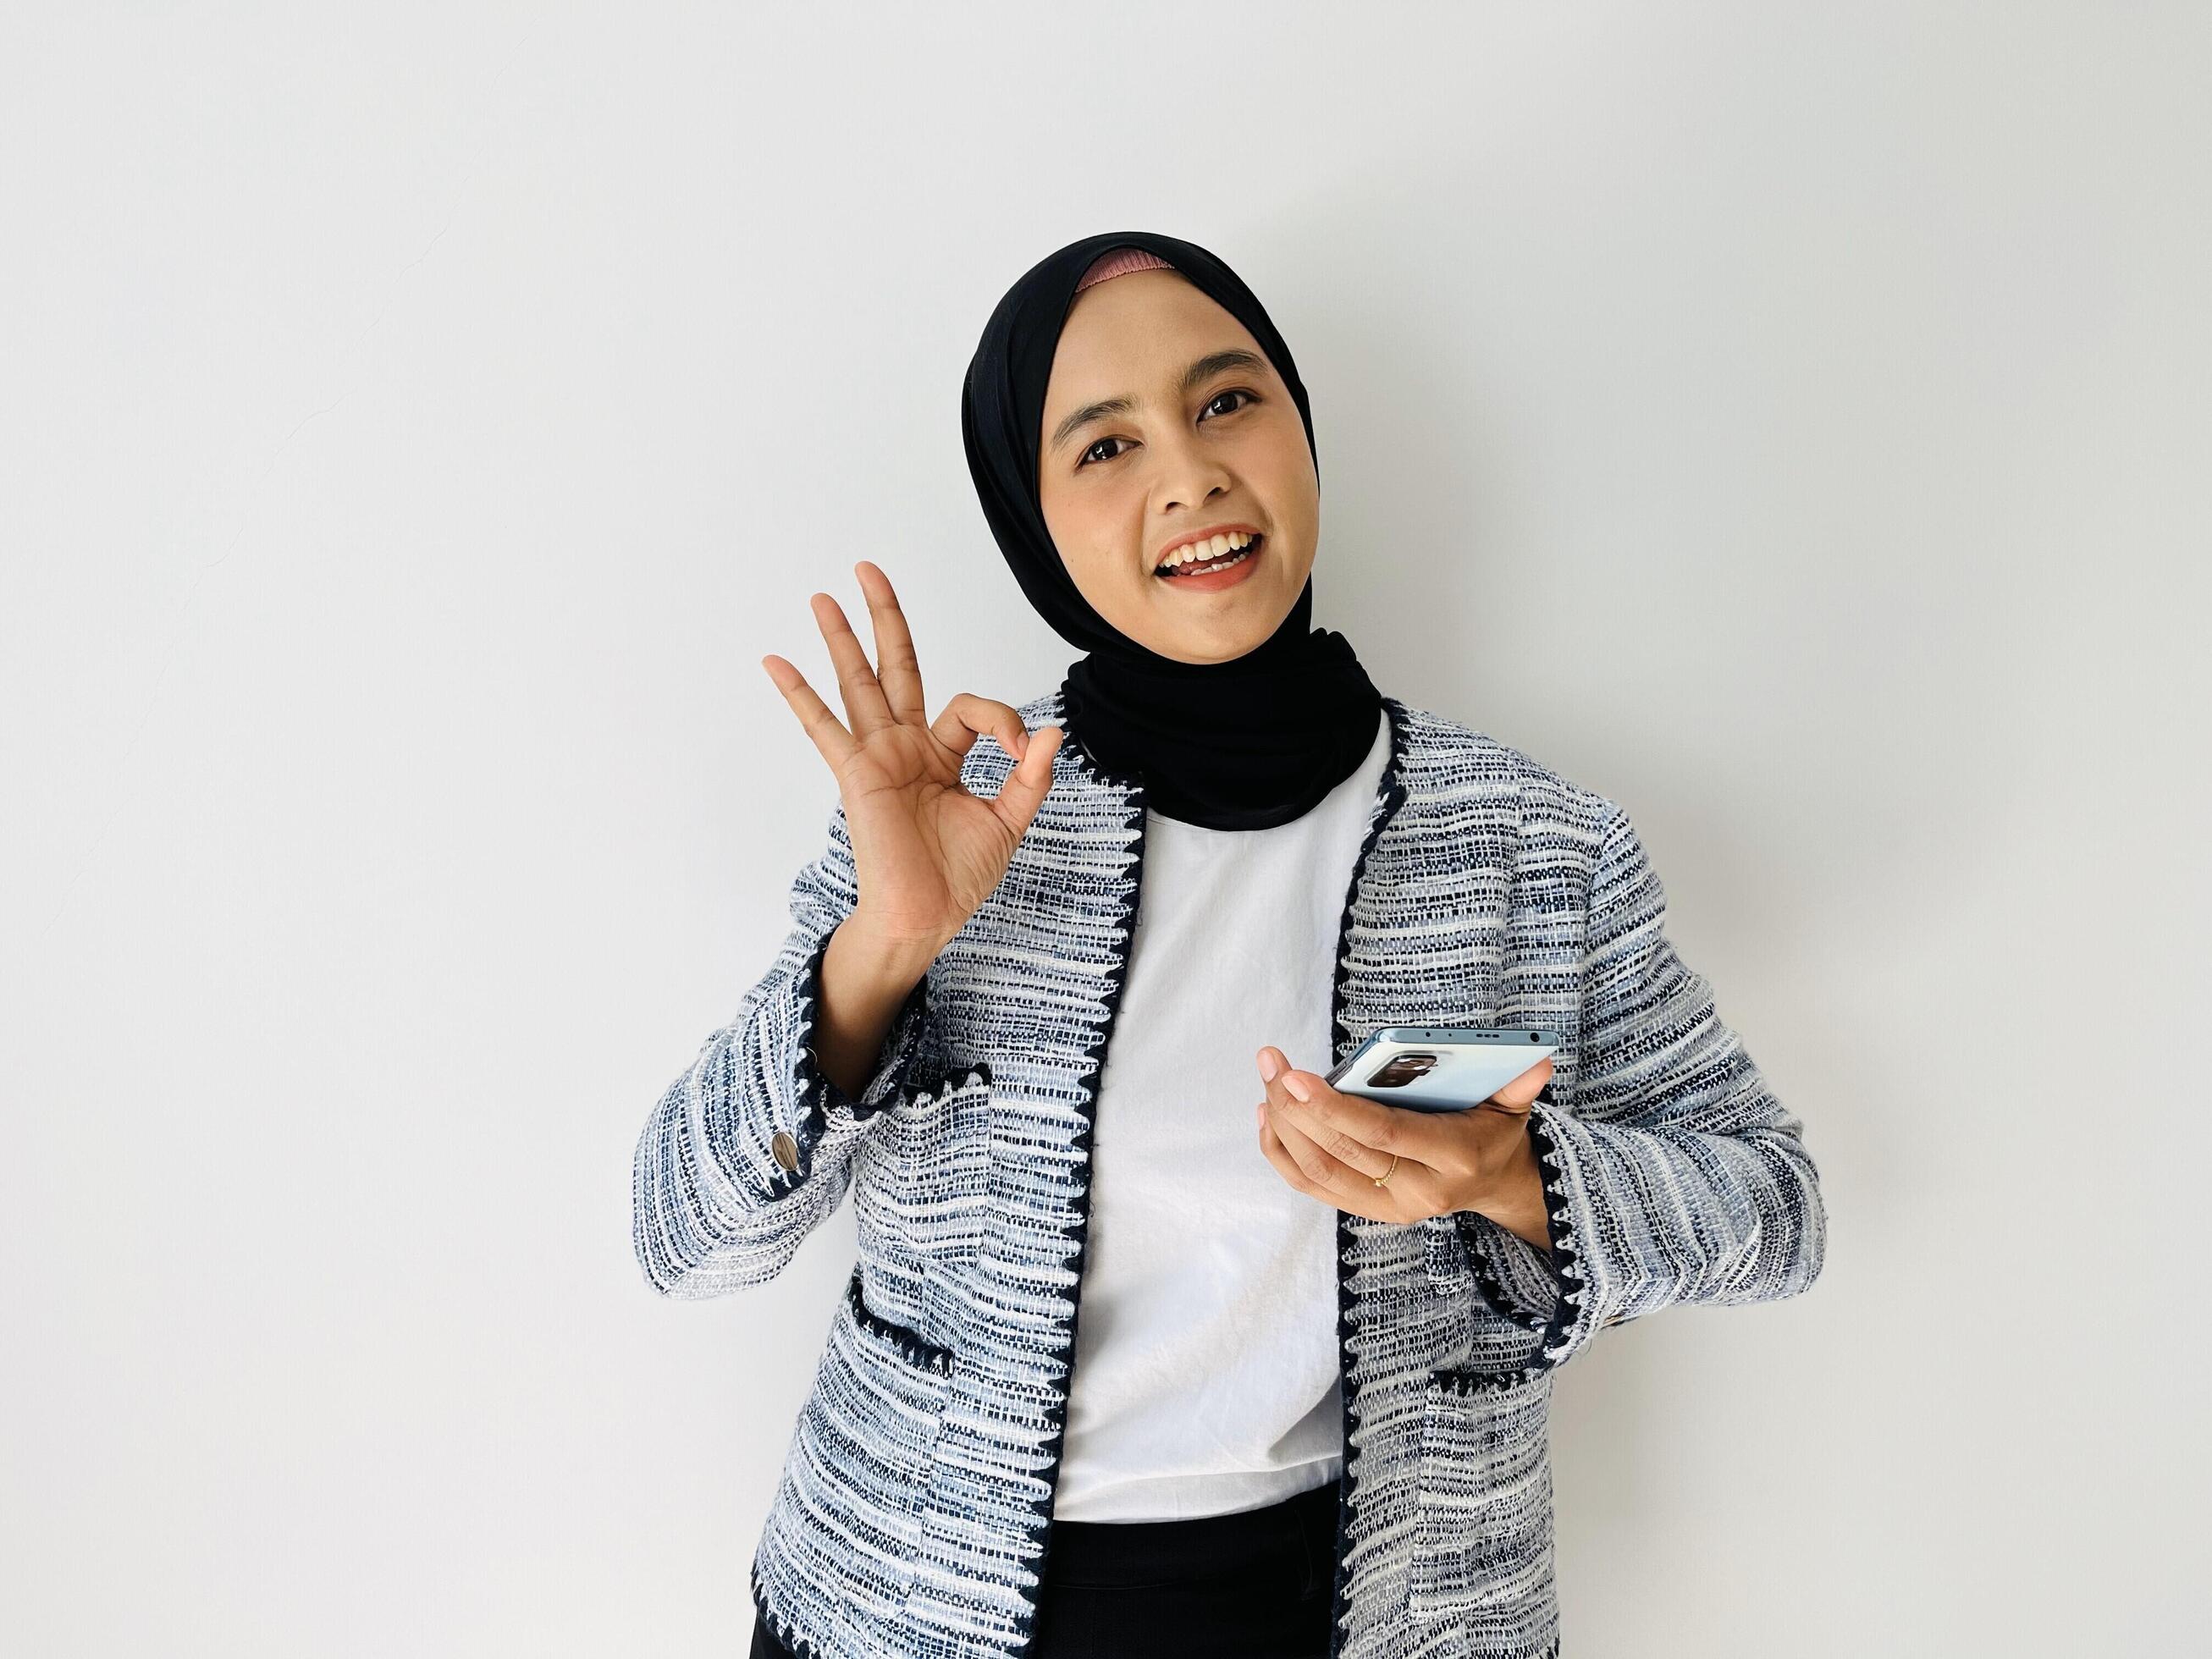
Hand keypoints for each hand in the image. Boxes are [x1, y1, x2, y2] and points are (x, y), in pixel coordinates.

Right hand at [761, 561, 1063, 961]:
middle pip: (895, 667)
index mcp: (941, 755)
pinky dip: (800, 695)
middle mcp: (905, 747)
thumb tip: (1052, 731)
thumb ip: (1029, 775)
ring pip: (859, 684)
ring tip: (823, 596)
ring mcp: (878, 757)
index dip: (1002, 718)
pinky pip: (824, 728)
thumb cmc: (959, 877)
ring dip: (842, 639)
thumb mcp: (1009, 820)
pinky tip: (776, 662)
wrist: (926, 917)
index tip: (1022, 747)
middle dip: (884, 618)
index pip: (970, 707)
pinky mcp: (857, 775)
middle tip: (867, 570)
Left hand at [1253, 1046, 1554, 1232]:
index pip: (1384, 1135)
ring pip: (1319, 1171)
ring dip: (1284, 1126)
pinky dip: (1283, 1153)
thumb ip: (1519, 1083)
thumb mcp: (1513, 1105)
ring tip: (1268, 1081)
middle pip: (1342, 1152)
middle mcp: (1419, 1192)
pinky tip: (1269, 1116)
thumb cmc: (1494, 1130)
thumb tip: (1537, 1060)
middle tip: (1272, 1064)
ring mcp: (1390, 1207)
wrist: (1494, 1183)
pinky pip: (1313, 1187)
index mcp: (1453, 1160)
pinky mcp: (1369, 1211)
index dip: (1336, 1108)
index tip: (1296, 1076)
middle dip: (1298, 1107)